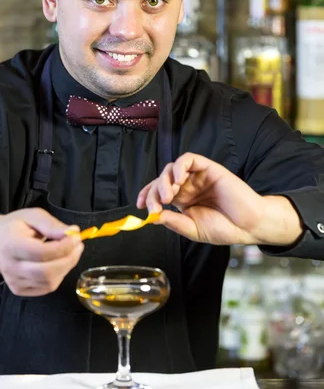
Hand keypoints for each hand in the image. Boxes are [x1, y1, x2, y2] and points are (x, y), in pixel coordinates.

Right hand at [0, 208, 83, 295]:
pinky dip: (59, 275)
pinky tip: (59, 262)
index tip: (76, 237)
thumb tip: (73, 232)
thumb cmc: (16, 226)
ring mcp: (14, 282)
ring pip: (50, 282)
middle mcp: (10, 267)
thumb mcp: (33, 216)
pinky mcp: (19, 290)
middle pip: (47, 272)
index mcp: (11, 245)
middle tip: (78, 245)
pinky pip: (47, 288)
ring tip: (70, 252)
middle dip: (69, 259)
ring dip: (66, 267)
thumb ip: (52, 224)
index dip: (63, 247)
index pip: (42, 253)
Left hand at [136, 152, 302, 246]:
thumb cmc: (225, 228)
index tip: (140, 207)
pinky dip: (179, 167)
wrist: (249, 225)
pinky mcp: (208, 168)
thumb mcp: (193, 229)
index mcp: (183, 200)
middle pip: (161, 179)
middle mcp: (188, 186)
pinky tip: (178, 181)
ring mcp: (197, 176)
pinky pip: (188, 159)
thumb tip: (153, 217)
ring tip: (168, 196)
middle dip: (154, 192)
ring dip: (164, 180)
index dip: (146, 196)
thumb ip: (174, 222)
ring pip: (172, 168)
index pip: (158, 192)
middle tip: (156, 206)